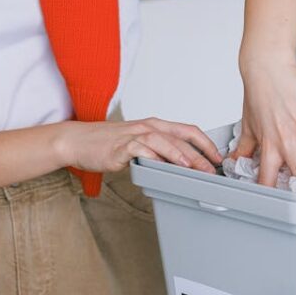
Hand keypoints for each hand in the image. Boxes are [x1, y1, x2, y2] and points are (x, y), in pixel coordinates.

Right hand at [53, 118, 223, 174]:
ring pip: (164, 140)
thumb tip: (180, 166)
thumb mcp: (138, 144)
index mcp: (155, 126)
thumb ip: (158, 151)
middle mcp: (147, 127)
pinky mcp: (121, 146)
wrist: (77, 141)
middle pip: (180, 137)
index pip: (188, 130)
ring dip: (181, 154)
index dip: (206, 143)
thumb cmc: (107, 144)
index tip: (217, 157)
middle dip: (200, 153)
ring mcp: (134, 135)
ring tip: (194, 167)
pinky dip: (154, 155)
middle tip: (212, 168)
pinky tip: (163, 165)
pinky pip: (141, 149)